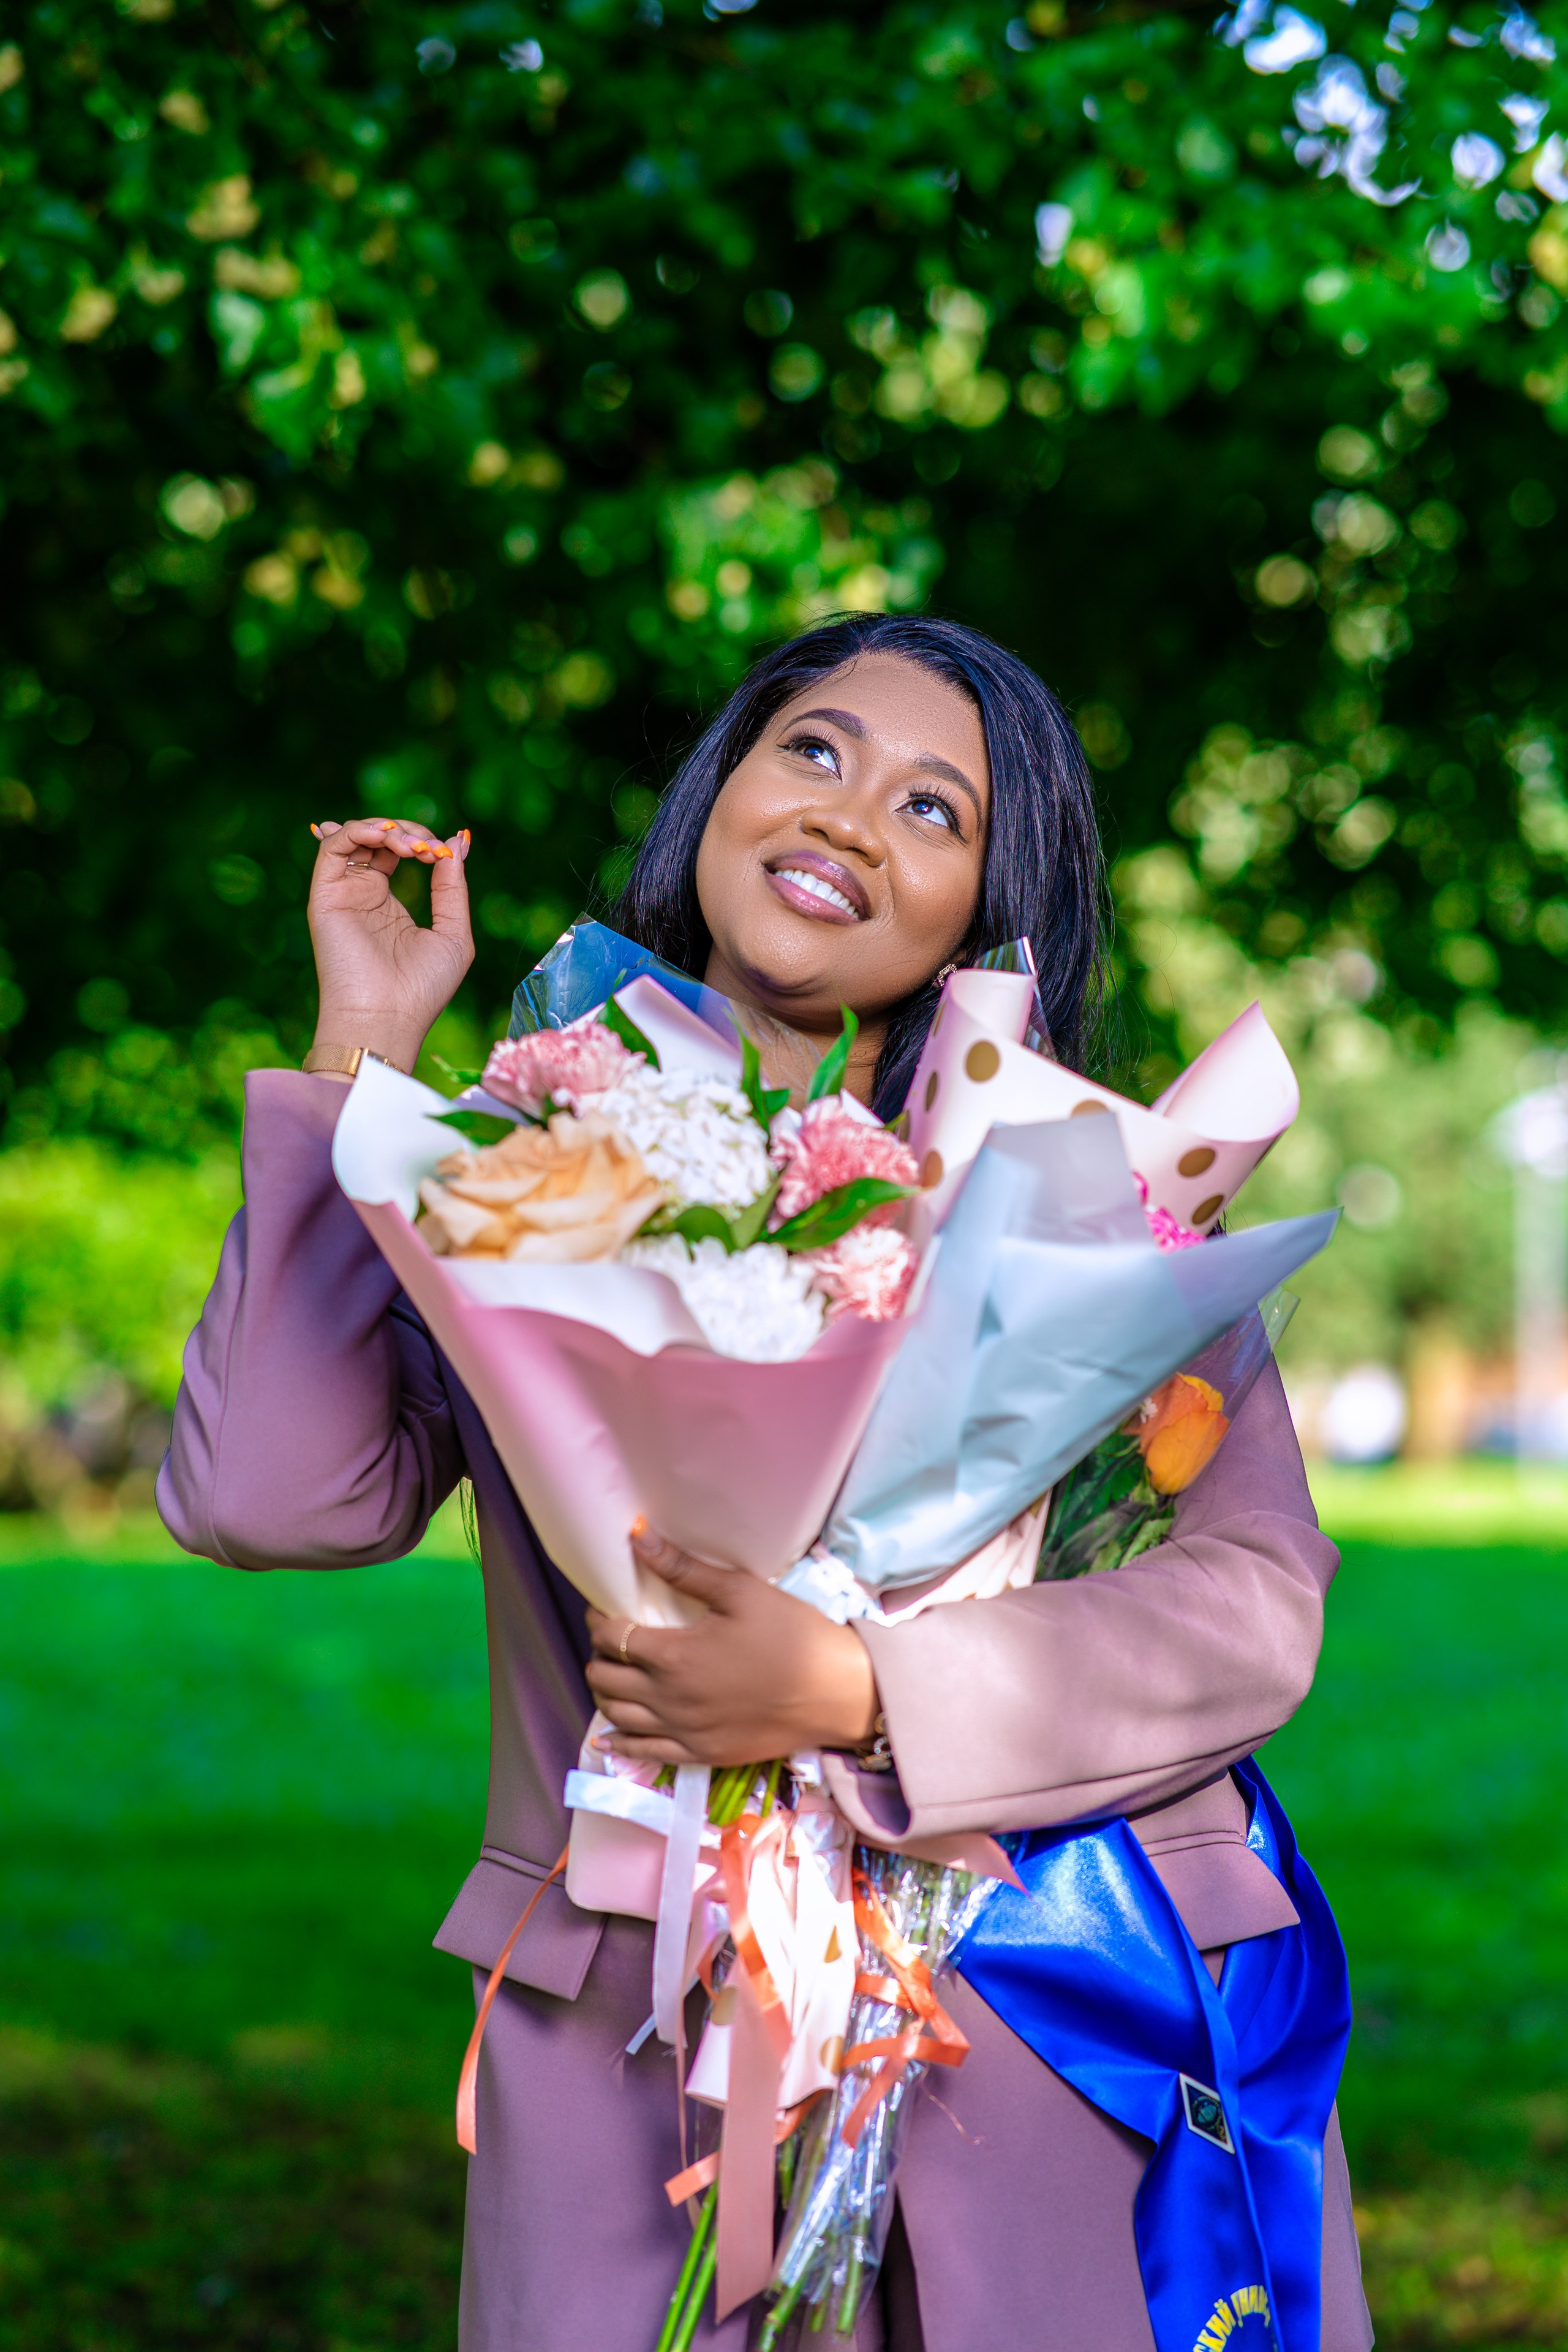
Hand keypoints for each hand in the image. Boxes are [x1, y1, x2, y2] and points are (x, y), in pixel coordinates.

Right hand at [306, 817, 473, 1073]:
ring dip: (386, 828)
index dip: (423, 840)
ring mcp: (342, 894)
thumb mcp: (454, 933)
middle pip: (376, 837)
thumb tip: (459, 840)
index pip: (398, 850)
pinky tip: (387, 837)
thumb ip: (453, 886)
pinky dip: (358, 830)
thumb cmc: (422, 989)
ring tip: (412, 846)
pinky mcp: (325, 896)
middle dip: (408, 831)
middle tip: (429, 848)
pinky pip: (333, 847)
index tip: (444, 852)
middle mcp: (361, 895)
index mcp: (388, 905)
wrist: (386, 1019)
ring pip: (353, 835)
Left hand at [585, 1525, 879, 1766]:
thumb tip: (637, 1536)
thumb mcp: (739, 1591)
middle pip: (605, 1679)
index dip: (599, 1620)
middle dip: (599, 1655)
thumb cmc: (791, 1634)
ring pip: (617, 1716)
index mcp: (673, 1656)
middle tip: (612, 1639)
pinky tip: (611, 1734)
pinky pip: (644, 1753)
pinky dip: (620, 1741)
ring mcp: (683, 1732)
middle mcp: (668, 1700)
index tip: (604, 1609)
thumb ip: (684, 1569)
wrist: (835, 1692)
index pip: (612, 1638)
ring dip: (605, 1693)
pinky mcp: (701, 1755)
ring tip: (614, 1674)